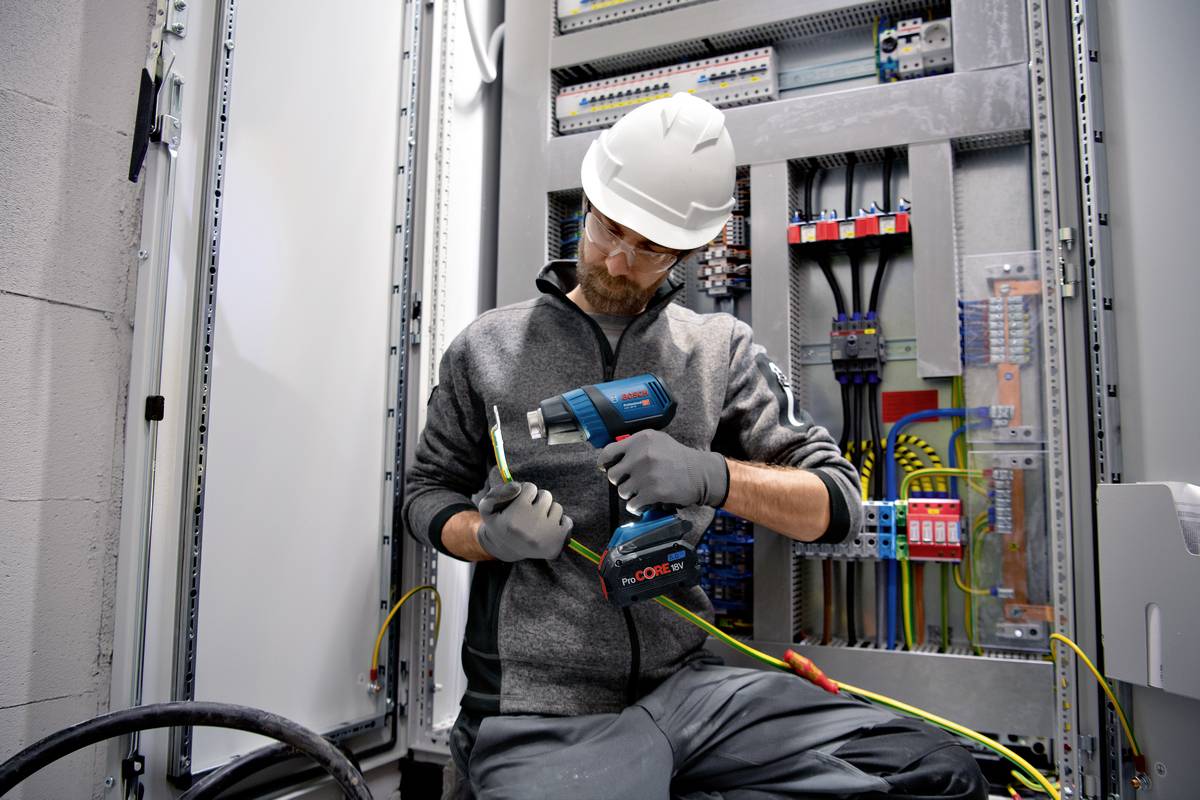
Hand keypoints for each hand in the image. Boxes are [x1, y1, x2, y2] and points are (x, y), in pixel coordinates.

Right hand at [476, 482, 572, 561]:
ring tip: (537, 521)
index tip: (520, 503)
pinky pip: (568, 521)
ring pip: (557, 507)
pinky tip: (547, 529)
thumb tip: (518, 487)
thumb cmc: (498, 523)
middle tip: (529, 512)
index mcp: (513, 518)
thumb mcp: (487, 506)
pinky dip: (560, 522)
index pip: (530, 487)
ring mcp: (546, 537)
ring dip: (549, 510)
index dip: (525, 493)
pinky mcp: (557, 544)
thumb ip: (497, 492)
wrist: (506, 549)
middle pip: (546, 495)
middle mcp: (531, 528)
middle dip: (538, 500)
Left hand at [599, 430, 727, 514]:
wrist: (700, 473)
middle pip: (613, 475)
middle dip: (621, 481)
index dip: (605, 463)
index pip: (609, 452)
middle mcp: (641, 455)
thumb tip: (613, 457)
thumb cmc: (679, 458)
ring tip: (643, 492)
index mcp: (641, 440)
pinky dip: (637, 507)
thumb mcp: (658, 441)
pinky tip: (645, 503)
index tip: (606, 469)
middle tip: (632, 483)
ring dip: (631, 495)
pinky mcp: (653, 492)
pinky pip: (633, 505)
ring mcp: (646, 474)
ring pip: (622, 492)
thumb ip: (636, 445)